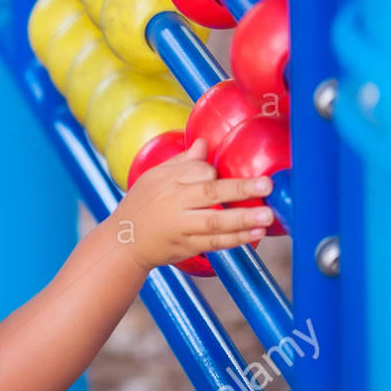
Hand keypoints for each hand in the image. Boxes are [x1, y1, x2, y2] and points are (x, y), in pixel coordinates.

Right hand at [108, 137, 273, 270]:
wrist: (123, 241)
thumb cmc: (141, 204)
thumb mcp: (154, 177)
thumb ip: (182, 162)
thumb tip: (204, 143)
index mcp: (169, 183)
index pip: (199, 172)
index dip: (214, 171)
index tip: (220, 172)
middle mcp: (175, 205)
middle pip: (210, 194)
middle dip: (240, 189)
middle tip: (267, 185)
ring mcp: (182, 228)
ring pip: (215, 224)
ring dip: (243, 219)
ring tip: (267, 216)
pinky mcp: (187, 247)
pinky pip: (214, 244)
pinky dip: (235, 240)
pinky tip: (255, 234)